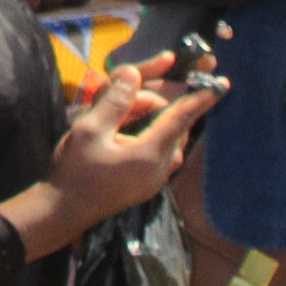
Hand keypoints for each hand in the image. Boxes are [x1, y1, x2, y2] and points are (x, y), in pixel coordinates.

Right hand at [0, 55, 221, 258]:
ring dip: (152, 117)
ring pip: (166, 137)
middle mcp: (160, 168)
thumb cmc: (75, 171)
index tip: (223, 83)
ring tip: (126, 108)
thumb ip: (115, 101)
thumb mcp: (90, 129)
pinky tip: (130, 126)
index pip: (181, 119)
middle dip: (156, 102)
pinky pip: (159, 150)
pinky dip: (152, 133)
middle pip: (171, 124)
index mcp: (150, 154)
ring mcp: (154, 179)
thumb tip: (133, 73)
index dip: (201, 98)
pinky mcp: (146, 183)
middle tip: (130, 95)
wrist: (62, 212)